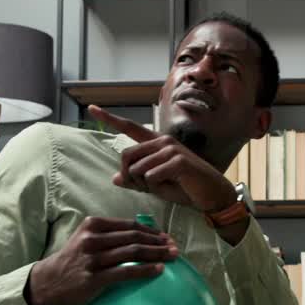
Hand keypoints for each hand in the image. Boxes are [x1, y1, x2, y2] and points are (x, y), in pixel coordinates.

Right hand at [26, 216, 178, 304]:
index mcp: (93, 225)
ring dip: (157, 254)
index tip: (166, 237)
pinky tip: (159, 270)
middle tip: (174, 247)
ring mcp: (93, 258)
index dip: (151, 231)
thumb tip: (142, 234)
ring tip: (172, 256)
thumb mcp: (87, 238)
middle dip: (158, 241)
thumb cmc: (74, 259)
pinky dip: (146, 270)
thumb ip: (110, 234)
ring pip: (133, 252)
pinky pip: (126, 272)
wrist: (49, 280)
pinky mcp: (95, 278)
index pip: (129, 225)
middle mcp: (93, 239)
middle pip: (134, 237)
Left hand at [88, 104, 235, 212]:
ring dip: (145, 184)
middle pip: (126, 155)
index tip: (92, 109)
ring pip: (137, 169)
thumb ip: (136, 180)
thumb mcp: (156, 185)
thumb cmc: (185, 188)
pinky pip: (150, 176)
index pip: (129, 128)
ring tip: (165, 186)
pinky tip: (173, 186)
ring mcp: (171, 149)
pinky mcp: (178, 161)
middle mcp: (162, 141)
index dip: (109, 119)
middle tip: (145, 187)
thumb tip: (115, 178)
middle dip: (130, 176)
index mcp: (156, 143)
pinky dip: (156, 187)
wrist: (212, 195)